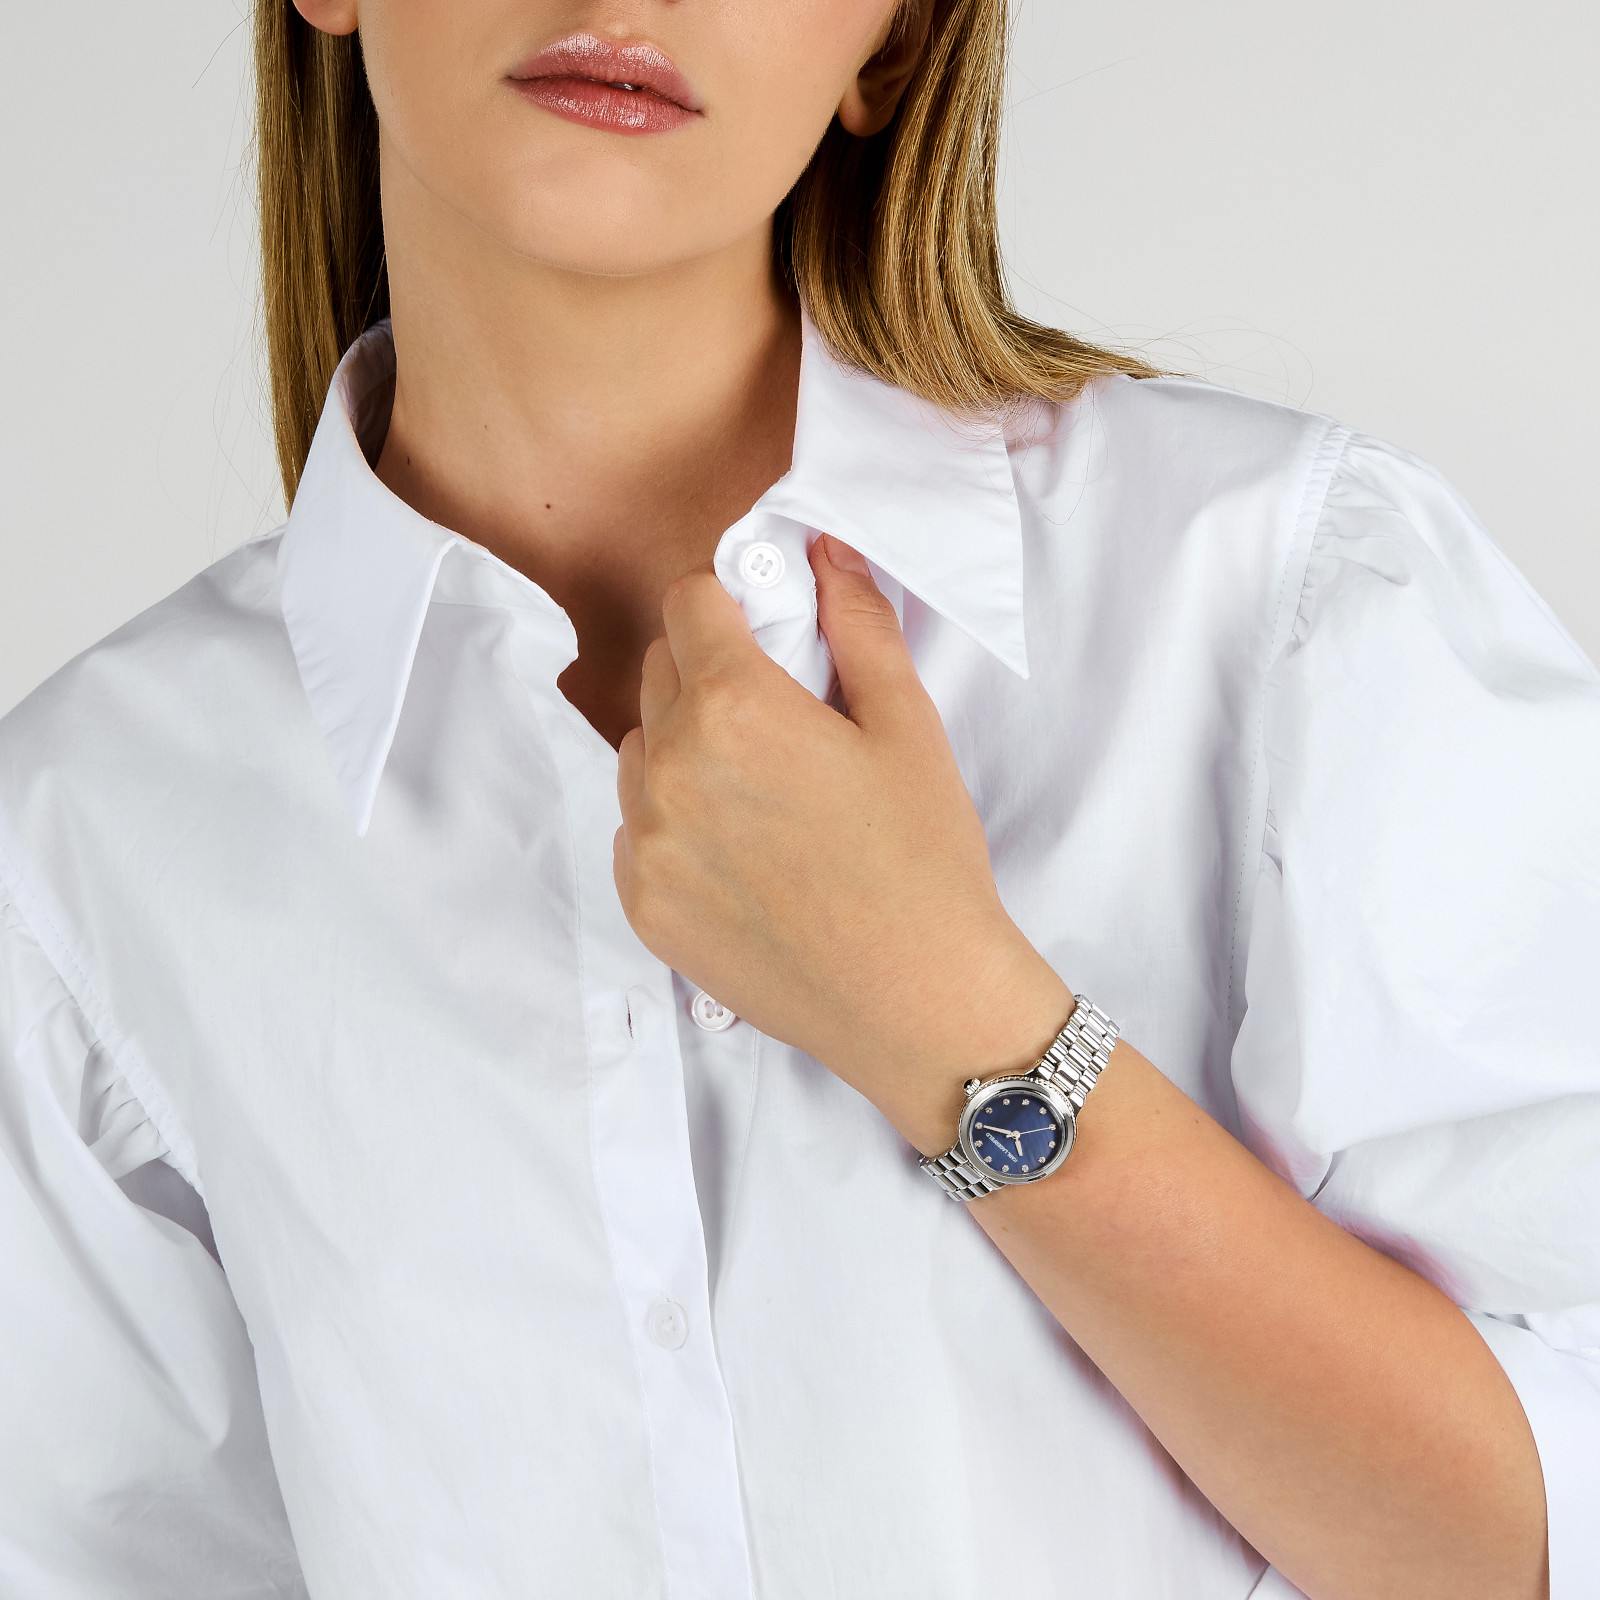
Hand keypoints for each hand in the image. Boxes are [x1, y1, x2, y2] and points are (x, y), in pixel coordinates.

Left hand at [613, 533, 1071, 1152]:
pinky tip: (742, 852)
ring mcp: (647, 842)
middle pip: (658, 672)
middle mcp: (670, 768)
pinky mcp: (643, 904)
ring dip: (683, 747)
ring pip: (640, 753)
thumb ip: (857, 625)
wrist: (916, 1002)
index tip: (759, 624)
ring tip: (759, 791)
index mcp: (734, 708)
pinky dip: (675, 822)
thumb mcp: (907, 727)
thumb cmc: (923, 862)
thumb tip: (826, 553)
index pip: (687, 603)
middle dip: (707, 670)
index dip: (727, 601)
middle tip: (775, 713)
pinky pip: (637, 829)